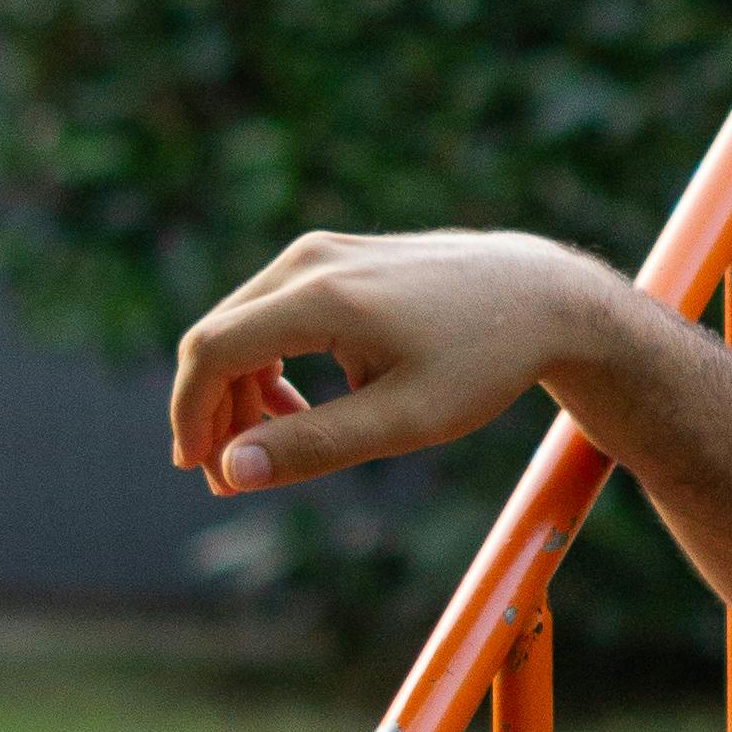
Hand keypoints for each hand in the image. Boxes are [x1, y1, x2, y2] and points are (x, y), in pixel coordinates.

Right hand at [169, 226, 638, 494]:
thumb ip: (316, 446)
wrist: (539, 296)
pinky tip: (296, 407)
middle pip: (219, 336)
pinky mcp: (334, 258)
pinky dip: (267, 363)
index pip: (213, 351)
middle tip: (232, 479)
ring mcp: (321, 253)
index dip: (192, 414)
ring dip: (240, 390)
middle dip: (213, 410)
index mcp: (321, 296)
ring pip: (242, 325)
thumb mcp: (405, 421)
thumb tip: (233, 472)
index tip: (201, 470)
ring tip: (269, 448)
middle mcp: (310, 261)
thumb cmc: (482, 360)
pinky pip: (272, 312)